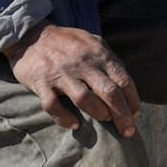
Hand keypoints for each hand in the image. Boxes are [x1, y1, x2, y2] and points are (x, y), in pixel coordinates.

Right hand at [4, 23, 140, 136]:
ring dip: (99, 113)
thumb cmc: (68, 43)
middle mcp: (82, 63)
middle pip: (110, 92)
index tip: (135, 115)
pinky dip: (65, 119)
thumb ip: (110, 61)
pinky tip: (74, 124)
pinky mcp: (41, 83)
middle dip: (122, 115)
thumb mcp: (93, 42)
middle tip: (128, 130)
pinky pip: (53, 106)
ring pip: (85, 99)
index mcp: (99, 53)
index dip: (133, 101)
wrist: (31, 36)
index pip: (124, 80)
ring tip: (104, 119)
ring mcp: (61, 73)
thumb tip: (127, 89)